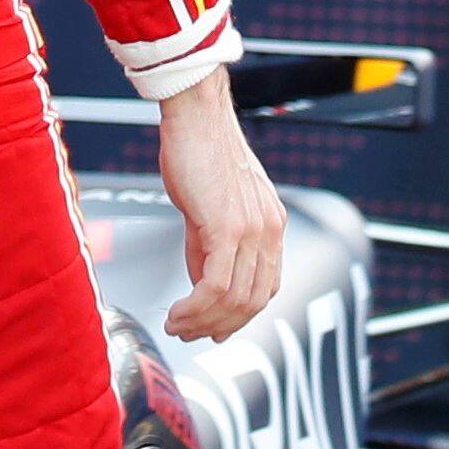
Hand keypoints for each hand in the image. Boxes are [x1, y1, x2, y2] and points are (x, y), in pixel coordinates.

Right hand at [156, 79, 283, 341]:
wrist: (197, 113)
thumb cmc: (200, 149)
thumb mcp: (213, 206)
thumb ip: (209, 245)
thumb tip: (200, 283)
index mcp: (271, 224)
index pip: (266, 286)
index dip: (241, 315)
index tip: (214, 329)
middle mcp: (269, 230)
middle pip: (253, 301)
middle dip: (219, 326)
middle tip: (188, 334)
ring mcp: (253, 230)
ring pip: (235, 300)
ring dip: (202, 322)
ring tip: (177, 326)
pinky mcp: (228, 227)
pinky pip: (216, 286)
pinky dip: (195, 308)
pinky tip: (177, 313)